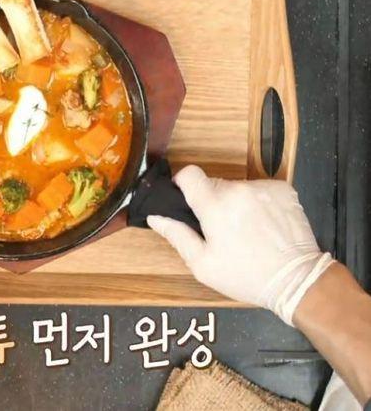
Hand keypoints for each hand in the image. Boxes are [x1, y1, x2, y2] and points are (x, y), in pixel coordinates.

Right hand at [147, 165, 333, 325]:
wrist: (297, 279)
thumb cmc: (245, 275)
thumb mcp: (203, 264)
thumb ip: (177, 235)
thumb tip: (156, 216)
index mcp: (214, 205)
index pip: (189, 174)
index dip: (183, 184)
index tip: (187, 200)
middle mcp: (239, 189)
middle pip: (213, 184)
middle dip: (211, 201)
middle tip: (219, 228)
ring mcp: (263, 187)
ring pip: (237, 188)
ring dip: (236, 203)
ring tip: (246, 230)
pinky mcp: (284, 190)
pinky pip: (259, 190)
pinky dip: (257, 203)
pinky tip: (264, 225)